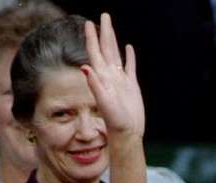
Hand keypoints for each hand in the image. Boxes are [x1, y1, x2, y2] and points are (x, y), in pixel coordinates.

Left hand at [82, 13, 144, 137]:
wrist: (127, 134)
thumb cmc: (115, 122)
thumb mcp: (104, 103)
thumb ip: (95, 85)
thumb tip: (85, 67)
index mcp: (103, 78)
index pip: (95, 53)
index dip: (92, 38)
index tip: (88, 23)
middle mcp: (110, 77)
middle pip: (106, 49)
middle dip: (104, 32)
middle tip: (104, 16)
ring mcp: (120, 81)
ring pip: (116, 55)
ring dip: (113, 40)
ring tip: (111, 27)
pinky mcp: (131, 86)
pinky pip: (129, 67)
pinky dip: (129, 57)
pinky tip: (128, 48)